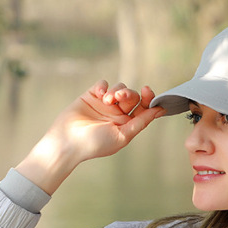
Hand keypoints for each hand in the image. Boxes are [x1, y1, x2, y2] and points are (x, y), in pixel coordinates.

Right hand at [16, 81, 165, 193]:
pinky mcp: (91, 96)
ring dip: (115, 91)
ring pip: (119, 87)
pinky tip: (98, 94)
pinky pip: (103, 84)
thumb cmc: (95, 144)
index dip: (149, 98)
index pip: (143, 108)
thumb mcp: (122, 136)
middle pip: (132, 95)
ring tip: (105, 100)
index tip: (148, 91)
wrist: (68, 141)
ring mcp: (104, 104)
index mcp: (127, 124)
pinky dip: (102, 86)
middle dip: (128, 94)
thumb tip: (159, 110)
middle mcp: (118, 114)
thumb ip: (141, 122)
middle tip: (118, 98)